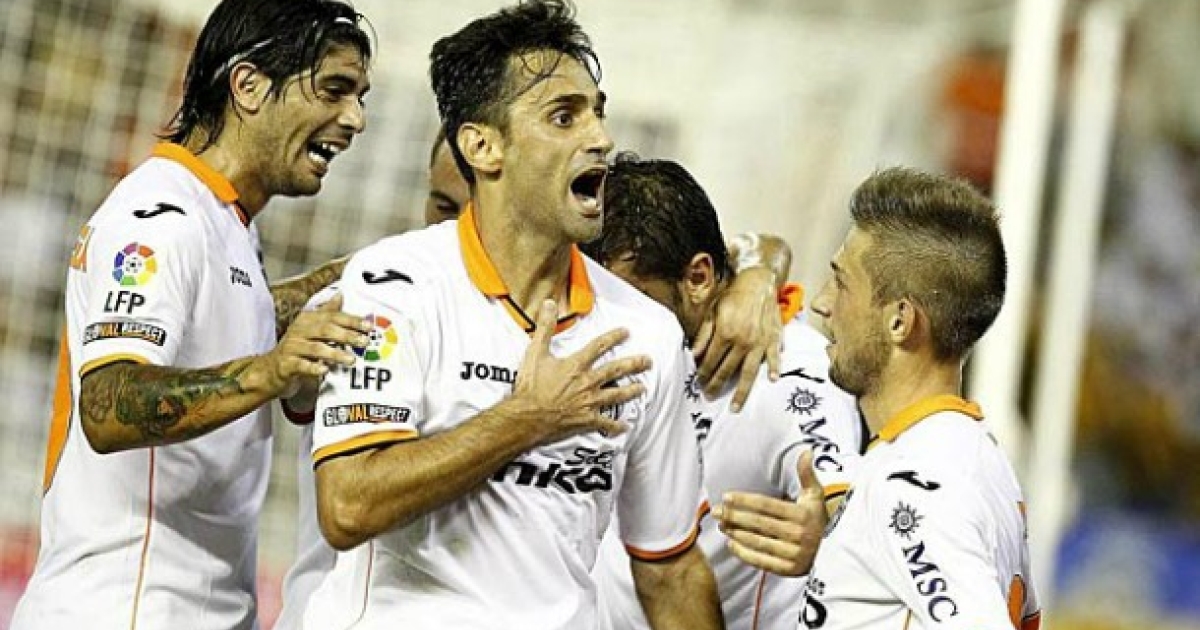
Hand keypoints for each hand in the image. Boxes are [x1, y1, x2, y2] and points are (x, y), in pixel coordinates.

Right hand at [255, 294, 371, 396]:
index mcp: (307, 320)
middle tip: (364, 342)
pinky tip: (325, 370)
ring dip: (335, 353)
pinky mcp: (286, 365)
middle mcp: (299, 331)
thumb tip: (340, 294)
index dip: (351, 320)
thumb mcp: (311, 328)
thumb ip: (327, 313)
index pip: (332, 316)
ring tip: (351, 359)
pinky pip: (301, 365)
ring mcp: (292, 347)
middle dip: (346, 335)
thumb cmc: (297, 346)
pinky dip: (313, 368)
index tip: (368, 326)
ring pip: (315, 348)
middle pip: (325, 330)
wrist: (271, 368)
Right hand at [511, 300, 649, 444]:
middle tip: (647, 361)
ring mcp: (589, 402)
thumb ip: (544, 328)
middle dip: (634, 364)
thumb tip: (549, 305)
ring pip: (616, 395)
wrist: (526, 417)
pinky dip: (616, 426)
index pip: (599, 346)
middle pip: (616, 370)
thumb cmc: (530, 388)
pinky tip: (625, 426)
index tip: (626, 333)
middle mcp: (587, 383)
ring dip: (631, 391)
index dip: (614, 337)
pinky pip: (606, 423)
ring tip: (642, 388)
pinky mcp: (586, 421)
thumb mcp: (535, 353)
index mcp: (576, 365)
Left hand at [692, 266, 781, 410]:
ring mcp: (760, 342)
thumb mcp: (712, 312)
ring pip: (749, 373)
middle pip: (727, 370)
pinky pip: (773, 358)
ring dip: (741, 392)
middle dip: (716, 385)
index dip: (703, 373)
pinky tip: (771, 380)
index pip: (711, 361)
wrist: (759, 283)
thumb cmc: (734, 296)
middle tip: (709, 396)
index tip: (698, 382)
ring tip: (735, 407)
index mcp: (725, 333)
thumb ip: (703, 335)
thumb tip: (693, 355)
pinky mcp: (774, 340)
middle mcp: (743, 341)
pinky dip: (773, 369)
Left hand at [712, 450, 825, 576]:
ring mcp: (794, 554)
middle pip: (759, 524)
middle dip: (734, 516)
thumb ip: (807, 474)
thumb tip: (806, 451)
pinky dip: (744, 554)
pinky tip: (732, 544)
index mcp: (803, 515)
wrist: (834, 550)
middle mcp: (799, 535)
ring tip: (722, 524)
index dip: (745, 501)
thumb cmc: (818, 519)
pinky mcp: (790, 570)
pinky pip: (762, 561)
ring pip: (758, 542)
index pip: (767, 505)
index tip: (727, 497)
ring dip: (736, 533)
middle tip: (716, 511)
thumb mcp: (815, 496)